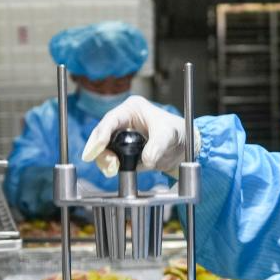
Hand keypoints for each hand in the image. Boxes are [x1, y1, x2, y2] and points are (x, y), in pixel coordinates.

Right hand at [81, 96, 199, 177]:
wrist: (183, 148)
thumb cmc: (177, 133)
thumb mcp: (169, 136)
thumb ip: (157, 146)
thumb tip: (146, 160)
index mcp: (132, 109)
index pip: (111, 119)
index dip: (101, 134)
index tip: (96, 149)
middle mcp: (123, 120)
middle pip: (101, 134)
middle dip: (99, 150)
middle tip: (108, 164)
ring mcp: (121, 136)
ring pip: (103, 148)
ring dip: (105, 160)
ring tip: (113, 169)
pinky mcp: (122, 150)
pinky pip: (111, 158)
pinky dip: (111, 166)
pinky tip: (115, 170)